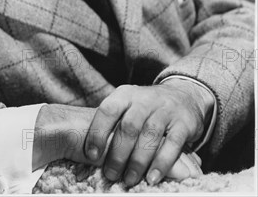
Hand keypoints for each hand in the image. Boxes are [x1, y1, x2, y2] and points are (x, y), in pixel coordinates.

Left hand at [83, 81, 211, 186]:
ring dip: (138, 161)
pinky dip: (162, 163)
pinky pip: (173, 144)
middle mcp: (144, 99)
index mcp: (126, 94)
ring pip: (150, 135)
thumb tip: (91, 155)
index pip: (108, 110)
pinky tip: (153, 178)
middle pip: (129, 126)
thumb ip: (113, 124)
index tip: (91, 155)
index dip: (98, 132)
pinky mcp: (184, 123)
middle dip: (118, 153)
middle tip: (111, 174)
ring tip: (130, 179)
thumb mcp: (128, 106)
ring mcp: (165, 110)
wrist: (184, 96)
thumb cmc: (146, 108)